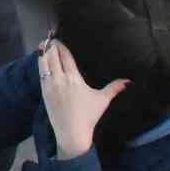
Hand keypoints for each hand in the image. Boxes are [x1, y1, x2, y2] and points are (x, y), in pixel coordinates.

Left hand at [40, 39, 128, 160]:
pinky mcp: (44, 92)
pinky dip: (40, 63)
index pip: (66, 57)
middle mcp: (60, 79)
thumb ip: (114, 88)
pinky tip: (41, 58)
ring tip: (44, 43)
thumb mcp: (102, 100)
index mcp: (74, 79)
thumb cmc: (88, 116)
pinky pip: (40, 73)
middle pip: (53, 56)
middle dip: (52, 46)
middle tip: (51, 37)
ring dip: (43, 52)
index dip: (62, 46)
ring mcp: (50, 85)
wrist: (72, 133)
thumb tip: (129, 81)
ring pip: (44, 63)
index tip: (60, 38)